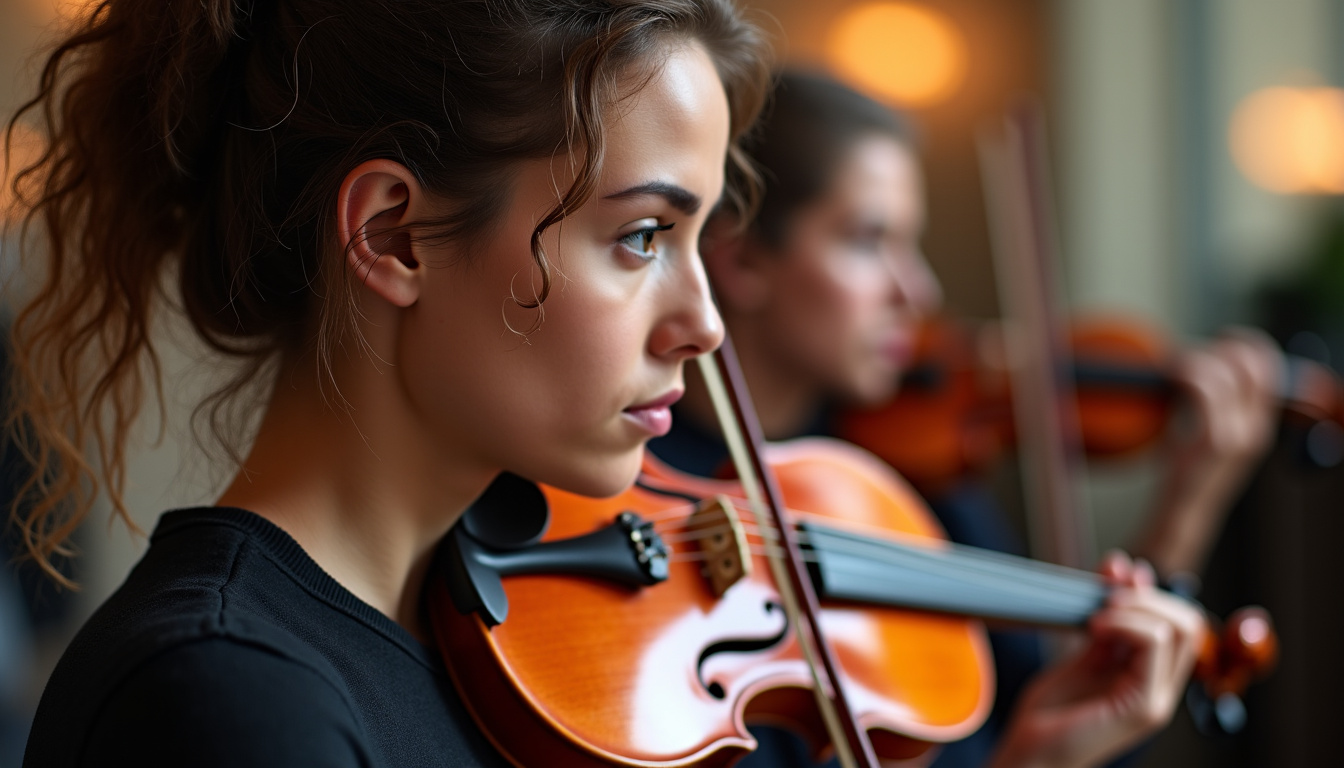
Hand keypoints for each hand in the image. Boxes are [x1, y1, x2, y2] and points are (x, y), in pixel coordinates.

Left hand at [989, 552, 1204, 767]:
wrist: (1031, 754)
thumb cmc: (1051, 713)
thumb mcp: (1082, 655)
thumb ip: (1108, 622)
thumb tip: (1130, 572)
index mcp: (1150, 676)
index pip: (1180, 622)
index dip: (1150, 590)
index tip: (1115, 572)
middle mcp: (1161, 688)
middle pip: (1190, 622)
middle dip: (1149, 595)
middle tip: (1107, 596)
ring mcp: (1157, 700)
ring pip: (1180, 628)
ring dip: (1136, 606)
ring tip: (1098, 615)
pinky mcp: (1144, 708)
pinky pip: (1155, 644)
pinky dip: (1127, 622)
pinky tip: (1096, 626)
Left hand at [1135, 328, 1281, 576]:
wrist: (1182, 513)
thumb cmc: (1189, 472)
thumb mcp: (1215, 436)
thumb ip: (1219, 407)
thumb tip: (1209, 368)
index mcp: (1259, 425)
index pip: (1269, 369)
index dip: (1247, 345)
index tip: (1221, 340)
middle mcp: (1255, 428)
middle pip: (1253, 364)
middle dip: (1222, 348)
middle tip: (1192, 355)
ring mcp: (1236, 435)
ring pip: (1226, 373)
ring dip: (1196, 361)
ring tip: (1174, 369)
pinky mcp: (1210, 441)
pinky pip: (1203, 390)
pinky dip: (1186, 374)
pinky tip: (1171, 377)